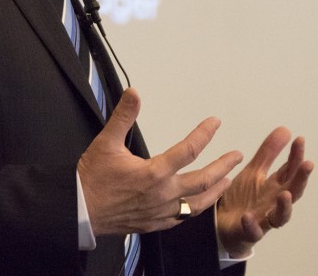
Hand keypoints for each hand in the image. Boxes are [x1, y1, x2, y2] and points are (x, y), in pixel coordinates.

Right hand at [77, 88, 243, 235]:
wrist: (80, 210)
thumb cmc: (93, 177)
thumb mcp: (107, 141)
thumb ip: (123, 116)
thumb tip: (134, 93)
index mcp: (155, 172)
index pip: (189, 150)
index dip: (204, 133)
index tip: (215, 122)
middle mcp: (163, 194)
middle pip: (203, 180)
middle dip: (223, 165)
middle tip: (237, 155)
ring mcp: (161, 212)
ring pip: (197, 203)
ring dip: (215, 191)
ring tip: (227, 181)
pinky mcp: (155, 224)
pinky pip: (182, 218)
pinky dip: (195, 209)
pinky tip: (197, 203)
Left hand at [215, 127, 312, 257]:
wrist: (223, 222)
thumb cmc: (243, 198)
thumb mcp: (254, 171)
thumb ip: (269, 152)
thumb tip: (286, 129)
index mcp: (275, 186)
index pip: (291, 170)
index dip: (296, 155)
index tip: (299, 139)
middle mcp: (273, 202)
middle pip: (293, 191)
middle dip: (301, 179)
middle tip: (308, 164)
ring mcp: (263, 218)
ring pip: (280, 216)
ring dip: (285, 206)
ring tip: (285, 194)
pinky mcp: (249, 232)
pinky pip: (253, 231)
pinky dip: (252, 224)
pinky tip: (248, 216)